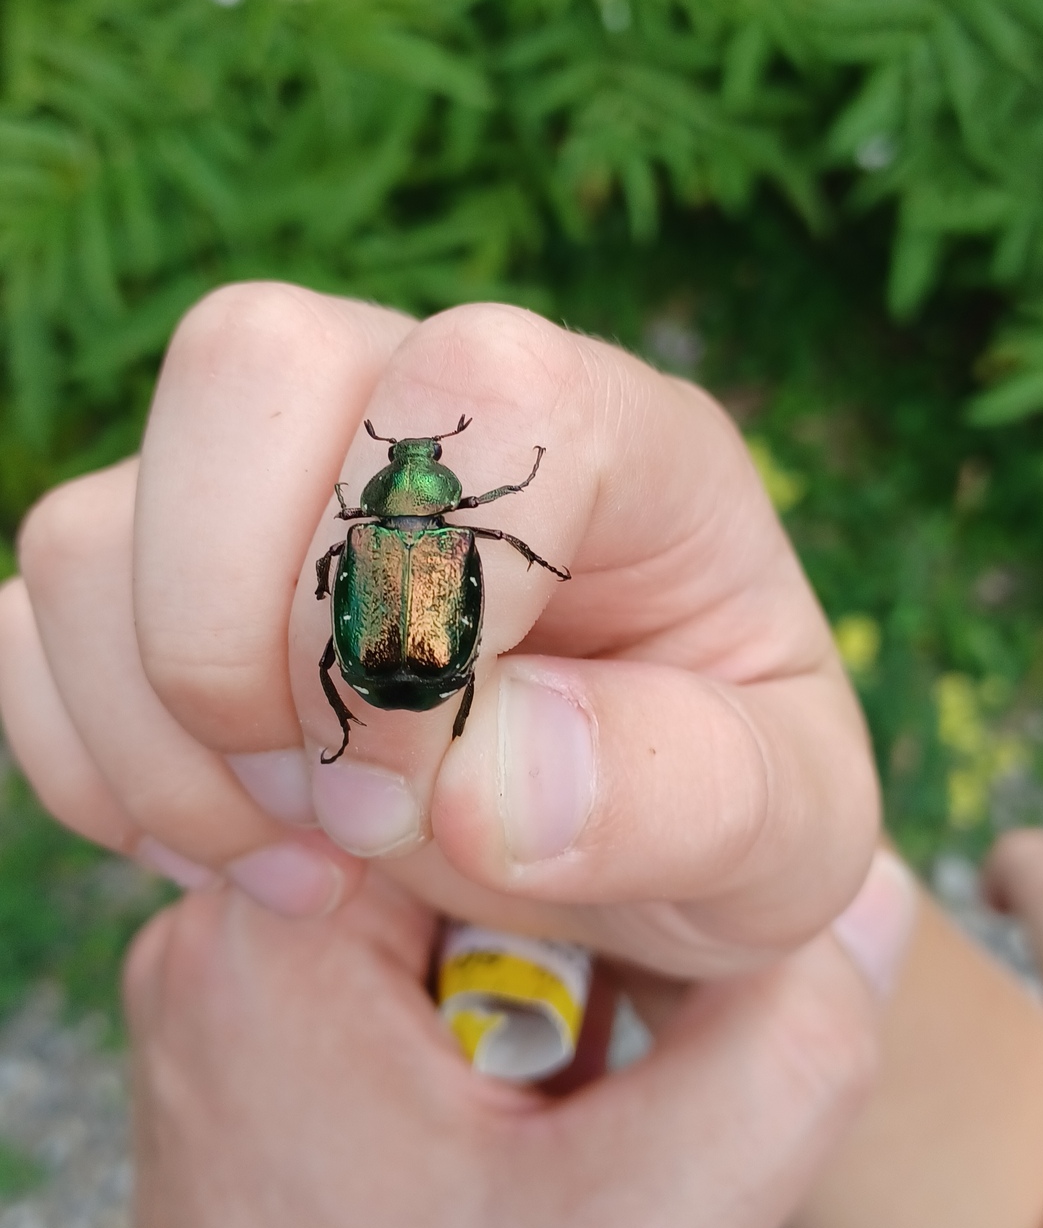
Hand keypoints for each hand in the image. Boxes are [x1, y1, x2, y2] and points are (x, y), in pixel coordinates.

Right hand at [0, 285, 877, 976]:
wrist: (634, 843)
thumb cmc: (723, 809)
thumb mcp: (783, 832)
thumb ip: (685, 795)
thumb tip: (477, 776)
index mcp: (614, 434)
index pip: (488, 376)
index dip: (428, 580)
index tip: (435, 781)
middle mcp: (421, 413)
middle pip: (243, 365)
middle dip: (252, 637)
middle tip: (348, 818)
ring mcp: (276, 487)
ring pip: (98, 518)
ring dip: (165, 739)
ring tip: (305, 862)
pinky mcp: (169, 575)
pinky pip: (36, 621)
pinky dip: (92, 763)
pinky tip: (227, 846)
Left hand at [65, 877, 880, 1227]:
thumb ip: (787, 1051)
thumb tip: (866, 890)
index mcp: (273, 936)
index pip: (468, 747)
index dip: (609, 805)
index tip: (670, 915)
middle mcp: (220, 929)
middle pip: (458, 805)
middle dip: (582, 896)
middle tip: (618, 1036)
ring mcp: (230, 979)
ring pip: (447, 872)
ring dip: (547, 954)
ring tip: (571, 1087)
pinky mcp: (260, 1035)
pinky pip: (410, 942)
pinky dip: (496, 996)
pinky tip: (528, 1099)